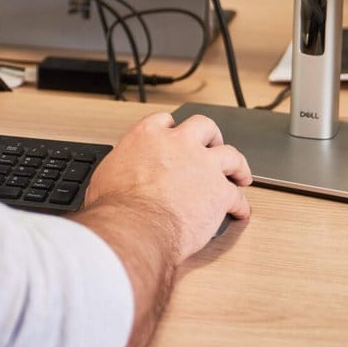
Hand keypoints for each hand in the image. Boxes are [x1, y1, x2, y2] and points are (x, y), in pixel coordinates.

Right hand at [87, 111, 251, 262]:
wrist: (135, 225)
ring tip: (240, 174)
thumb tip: (118, 176)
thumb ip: (122, 167)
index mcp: (149, 136)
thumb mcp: (107, 174)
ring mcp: (203, 165)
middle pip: (204, 127)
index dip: (174, 128)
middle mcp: (179, 144)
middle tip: (213, 146)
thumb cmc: (117, 205)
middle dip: (211, 137)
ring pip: (231, 155)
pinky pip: (238, 196)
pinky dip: (240, 205)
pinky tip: (239, 211)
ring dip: (237, 165)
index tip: (176, 135)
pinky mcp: (220, 192)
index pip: (166, 121)